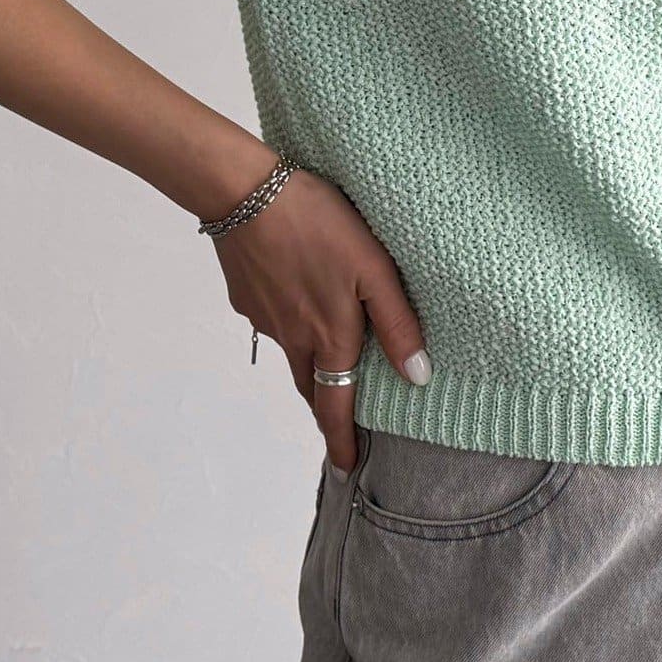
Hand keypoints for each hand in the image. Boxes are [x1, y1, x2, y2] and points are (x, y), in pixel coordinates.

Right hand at [210, 164, 431, 476]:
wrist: (246, 192)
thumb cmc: (319, 222)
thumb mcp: (373, 267)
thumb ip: (396, 322)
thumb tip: (417, 377)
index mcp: (329, 336)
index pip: (335, 406)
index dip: (341, 441)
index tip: (346, 468)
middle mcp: (293, 337)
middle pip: (310, 385)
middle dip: (325, 408)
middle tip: (339, 420)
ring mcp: (264, 317)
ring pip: (290, 352)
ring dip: (307, 363)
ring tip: (324, 351)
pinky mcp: (245, 295)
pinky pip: (271, 319)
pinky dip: (286, 320)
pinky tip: (295, 290)